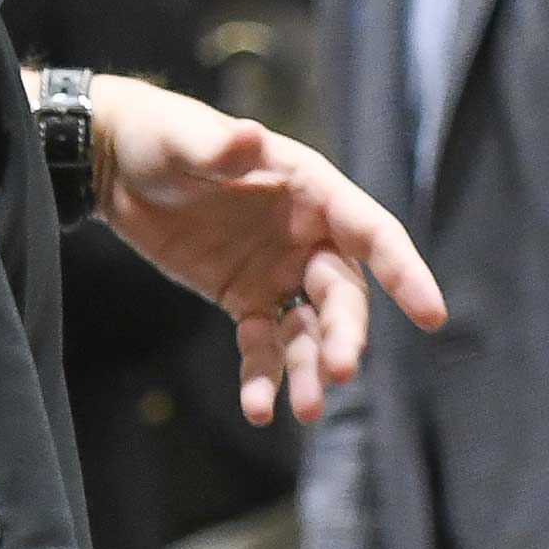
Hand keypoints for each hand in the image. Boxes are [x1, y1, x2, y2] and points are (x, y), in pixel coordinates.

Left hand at [81, 77, 445, 425]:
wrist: (118, 164)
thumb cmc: (163, 136)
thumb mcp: (186, 139)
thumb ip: (220, 147)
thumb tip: (249, 138)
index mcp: (310, 190)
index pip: (371, 233)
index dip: (404, 272)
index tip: (431, 314)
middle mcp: (306, 236)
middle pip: (342, 294)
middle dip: (344, 334)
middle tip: (337, 371)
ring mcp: (277, 271)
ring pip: (309, 329)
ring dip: (310, 369)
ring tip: (304, 411)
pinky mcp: (243, 299)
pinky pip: (264, 345)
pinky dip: (263, 377)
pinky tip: (258, 409)